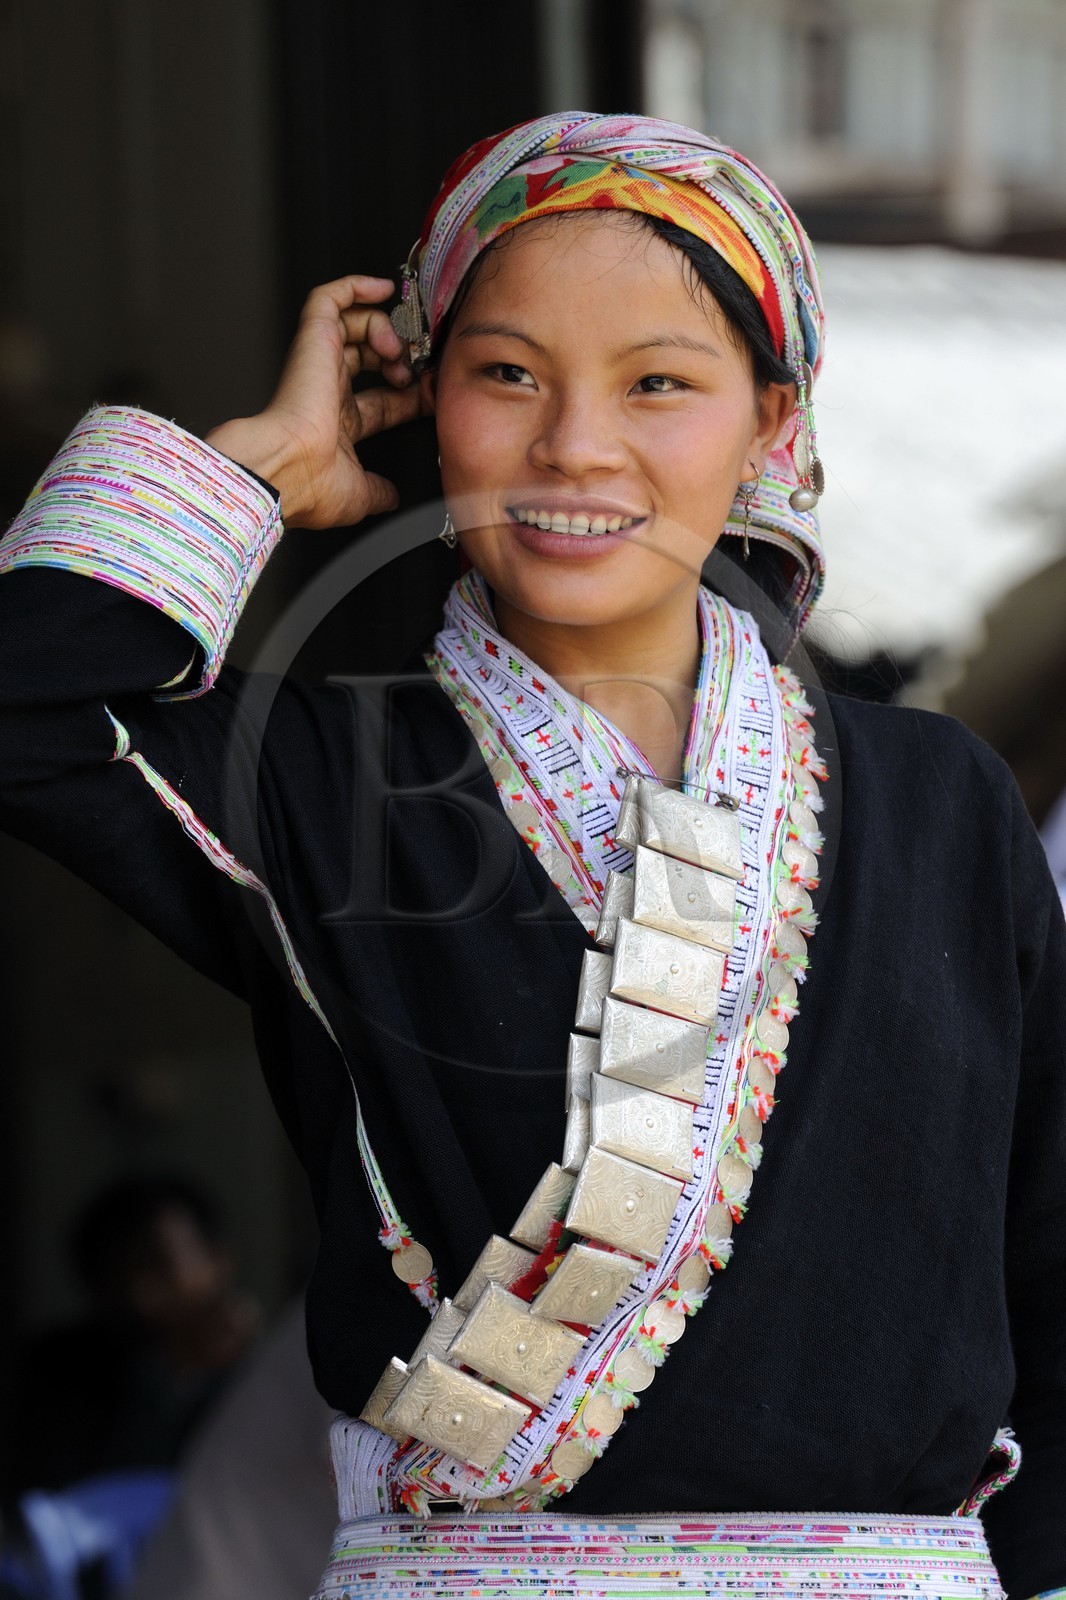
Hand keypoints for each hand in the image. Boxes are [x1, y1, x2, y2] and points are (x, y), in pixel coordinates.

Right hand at [205, 275, 427, 528]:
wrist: (284, 468)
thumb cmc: (309, 483)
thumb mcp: (360, 494)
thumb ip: (379, 492)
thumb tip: (391, 496)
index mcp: (336, 423)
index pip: (381, 398)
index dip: (410, 394)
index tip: (431, 396)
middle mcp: (326, 390)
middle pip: (368, 357)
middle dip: (400, 359)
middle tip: (418, 369)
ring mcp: (318, 363)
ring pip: (353, 325)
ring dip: (385, 331)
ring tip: (398, 352)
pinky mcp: (312, 339)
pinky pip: (330, 297)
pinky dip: (357, 287)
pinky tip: (382, 289)